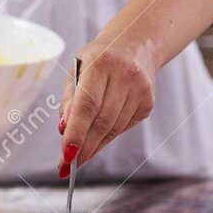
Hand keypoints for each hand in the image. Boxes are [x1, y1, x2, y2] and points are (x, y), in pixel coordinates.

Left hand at [57, 37, 155, 174]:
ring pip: (114, 128)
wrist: (134, 45)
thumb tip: (64, 130)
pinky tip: (97, 139)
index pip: (87, 104)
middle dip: (83, 147)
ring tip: (78, 158)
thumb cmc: (97, 60)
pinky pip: (123, 127)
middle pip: (102, 121)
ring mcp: (140, 89)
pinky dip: (107, 136)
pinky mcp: (148, 102)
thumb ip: (69, 100)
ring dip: (94, 146)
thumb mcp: (76, 71)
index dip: (76, 132)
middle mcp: (124, 75)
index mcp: (100, 63)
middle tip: (67, 167)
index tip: (66, 155)